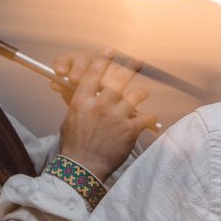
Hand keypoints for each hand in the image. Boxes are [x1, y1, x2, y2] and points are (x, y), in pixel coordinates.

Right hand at [55, 48, 153, 179]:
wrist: (83, 167)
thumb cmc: (74, 146)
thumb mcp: (69, 119)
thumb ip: (77, 104)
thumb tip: (75, 92)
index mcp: (82, 101)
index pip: (94, 74)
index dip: (104, 60)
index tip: (111, 53)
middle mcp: (100, 105)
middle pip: (118, 79)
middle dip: (129, 68)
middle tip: (137, 62)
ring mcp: (115, 116)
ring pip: (135, 95)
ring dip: (140, 94)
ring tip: (142, 94)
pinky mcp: (129, 129)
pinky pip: (145, 117)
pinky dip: (149, 118)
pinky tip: (151, 120)